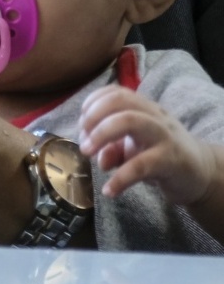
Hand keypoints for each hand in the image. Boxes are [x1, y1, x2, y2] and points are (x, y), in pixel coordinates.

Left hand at [77, 85, 215, 204]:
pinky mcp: (171, 160)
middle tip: (84, 142)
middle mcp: (154, 115)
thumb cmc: (160, 155)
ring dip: (102, 135)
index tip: (82, 123)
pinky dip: (120, 179)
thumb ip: (112, 148)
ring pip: (130, 121)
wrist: (202, 174)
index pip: (115, 92)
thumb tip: (98, 157)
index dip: (93, 103)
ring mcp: (164, 135)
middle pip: (119, 101)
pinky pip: (141, 165)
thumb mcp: (133, 149)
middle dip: (94, 117)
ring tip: (89, 155)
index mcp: (143, 107)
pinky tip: (109, 190)